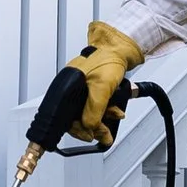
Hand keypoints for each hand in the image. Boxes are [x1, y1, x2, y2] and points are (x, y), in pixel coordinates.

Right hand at [70, 21, 144, 147]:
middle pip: (77, 118)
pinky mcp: (91, 90)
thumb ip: (94, 110)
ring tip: (114, 117)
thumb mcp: (101, 87)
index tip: (89, 136)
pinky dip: (106, 111)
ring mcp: (81, 90)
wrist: (120, 50)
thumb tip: (90, 127)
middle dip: (93, 126)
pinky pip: (96, 106)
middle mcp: (71, 90)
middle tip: (104, 132)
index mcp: (66, 88)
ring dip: (102, 119)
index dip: (78, 130)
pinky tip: (115, 110)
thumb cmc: (107, 60)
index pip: (65, 118)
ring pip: (88, 113)